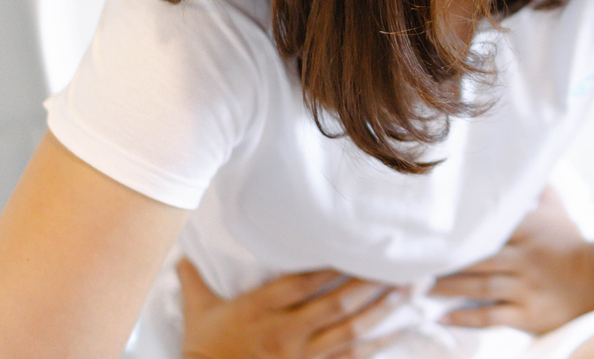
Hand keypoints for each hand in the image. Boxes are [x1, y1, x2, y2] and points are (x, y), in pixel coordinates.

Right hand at [178, 258, 410, 358]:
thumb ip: (195, 279)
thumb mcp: (197, 311)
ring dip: (382, 310)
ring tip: (409, 291)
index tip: (359, 246)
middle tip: (402, 265)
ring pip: (348, 332)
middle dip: (371, 285)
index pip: (302, 283)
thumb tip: (183, 250)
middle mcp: (283, 333)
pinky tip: (397, 331)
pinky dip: (376, 345)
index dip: (332, 265)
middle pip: (334, 306)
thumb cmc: (203, 348)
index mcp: (258, 310)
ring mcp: (300, 357)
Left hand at [428, 187, 593, 333]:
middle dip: (443, 263)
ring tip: (419, 289)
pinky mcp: (528, 314)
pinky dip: (466, 317)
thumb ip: (540, 189)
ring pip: (479, 286)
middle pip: (476, 258)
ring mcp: (525, 287)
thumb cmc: (573, 244)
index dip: (458, 231)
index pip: (486, 228)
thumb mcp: (558, 211)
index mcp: (527, 231)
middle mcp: (523, 258)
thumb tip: (527, 164)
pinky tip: (444, 317)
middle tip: (413, 265)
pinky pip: (492, 316)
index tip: (430, 232)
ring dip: (447, 288)